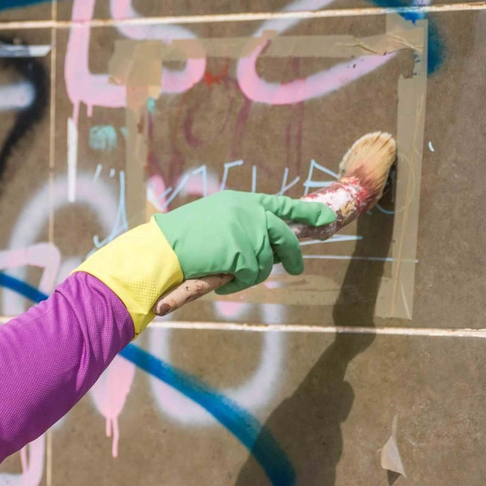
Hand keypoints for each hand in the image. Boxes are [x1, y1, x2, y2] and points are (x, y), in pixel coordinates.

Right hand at [152, 191, 336, 293]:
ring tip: (227, 277)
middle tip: (296, 268)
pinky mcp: (242, 253)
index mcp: (239, 201)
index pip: (280, 203)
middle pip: (283, 235)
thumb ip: (237, 224)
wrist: (159, 250)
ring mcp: (246, 232)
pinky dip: (238, 285)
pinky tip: (221, 283)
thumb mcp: (210, 221)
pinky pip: (251, 276)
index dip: (305, 213)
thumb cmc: (177, 240)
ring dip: (249, 276)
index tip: (326, 219)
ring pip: (266, 262)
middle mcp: (247, 212)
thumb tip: (263, 243)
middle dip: (292, 254)